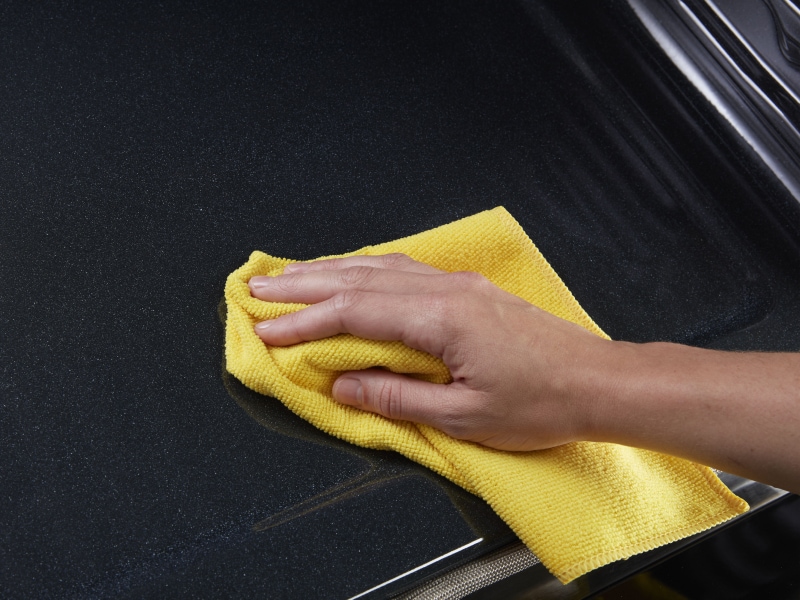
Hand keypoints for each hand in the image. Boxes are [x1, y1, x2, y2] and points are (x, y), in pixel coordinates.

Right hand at [248, 253, 612, 450]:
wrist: (597, 381)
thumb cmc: (541, 403)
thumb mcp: (463, 416)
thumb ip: (395, 397)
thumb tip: (342, 386)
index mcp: (441, 319)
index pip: (354, 314)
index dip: (305, 322)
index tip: (266, 329)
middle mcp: (446, 290)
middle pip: (358, 280)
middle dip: (303, 285)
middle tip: (257, 291)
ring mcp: (458, 285)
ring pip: (379, 268)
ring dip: (330, 270)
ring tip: (291, 275)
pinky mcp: (467, 290)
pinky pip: (403, 270)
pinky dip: (366, 269)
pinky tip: (351, 272)